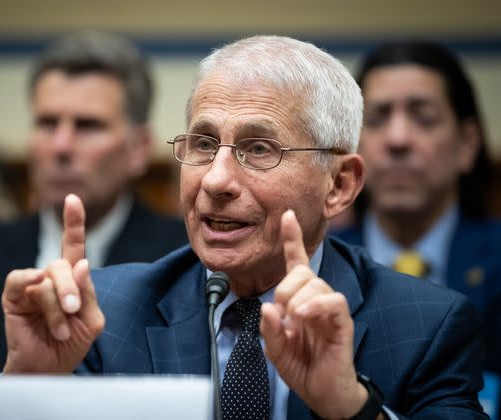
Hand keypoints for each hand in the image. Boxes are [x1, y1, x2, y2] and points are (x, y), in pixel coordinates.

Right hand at [2, 194, 104, 373]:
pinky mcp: (13, 296)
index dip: (73, 222)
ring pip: (47, 277)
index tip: (73, 199)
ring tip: (60, 330)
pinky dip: (33, 286)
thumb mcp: (90, 320)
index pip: (73, 246)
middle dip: (72, 289)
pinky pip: (21, 280)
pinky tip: (38, 294)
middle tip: (73, 312)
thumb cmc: (70, 344)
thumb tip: (81, 261)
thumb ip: (87, 292)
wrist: (48, 369)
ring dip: (57, 307)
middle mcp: (50, 277)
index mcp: (72, 279)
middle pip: (64, 264)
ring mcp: (31, 285)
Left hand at [260, 210, 366, 418]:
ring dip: (297, 299)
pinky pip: (333, 301)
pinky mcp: (342, 322)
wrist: (322, 393)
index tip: (286, 215)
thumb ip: (268, 328)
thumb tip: (267, 307)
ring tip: (293, 321)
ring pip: (316, 283)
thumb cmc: (302, 367)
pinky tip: (304, 317)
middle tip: (282, 313)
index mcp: (299, 299)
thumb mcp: (275, 349)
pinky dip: (315, 305)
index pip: (297, 263)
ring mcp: (330, 310)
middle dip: (284, 287)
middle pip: (302, 272)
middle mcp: (316, 299)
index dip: (292, 238)